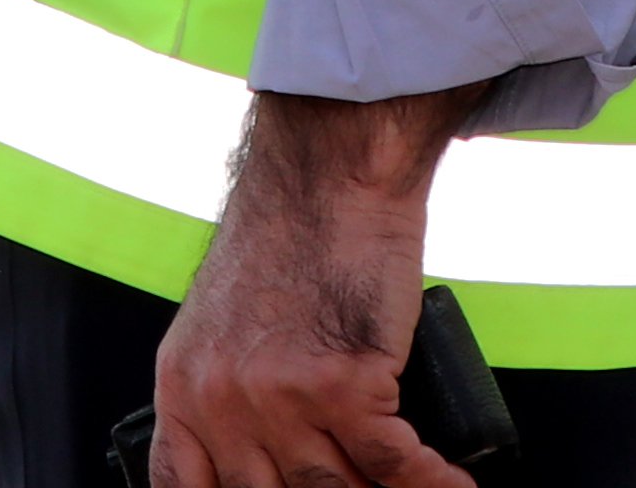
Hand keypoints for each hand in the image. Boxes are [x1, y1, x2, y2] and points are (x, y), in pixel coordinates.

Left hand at [150, 90, 484, 487]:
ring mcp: (280, 396)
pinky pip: (396, 466)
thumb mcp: (217, 323)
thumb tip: (262, 458)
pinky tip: (454, 483)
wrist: (326, 178)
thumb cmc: (283, 238)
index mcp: (183, 385)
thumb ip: (224, 391)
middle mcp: (222, 399)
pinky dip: (434, 483)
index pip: (181, 486)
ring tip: (407, 487)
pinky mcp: (344, 383)